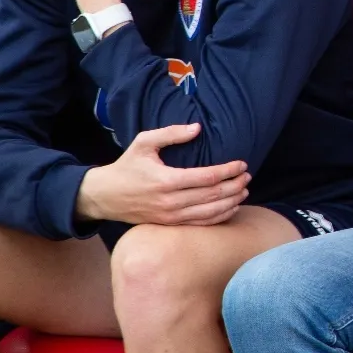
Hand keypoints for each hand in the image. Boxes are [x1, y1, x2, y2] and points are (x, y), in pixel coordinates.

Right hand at [76, 123, 250, 225]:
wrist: (104, 196)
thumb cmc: (126, 166)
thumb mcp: (144, 142)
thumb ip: (171, 133)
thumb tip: (197, 128)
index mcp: (166, 180)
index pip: (207, 177)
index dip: (228, 171)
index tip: (242, 164)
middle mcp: (170, 202)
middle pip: (212, 196)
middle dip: (234, 186)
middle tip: (248, 177)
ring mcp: (170, 217)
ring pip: (209, 213)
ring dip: (231, 202)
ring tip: (245, 191)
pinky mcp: (169, 225)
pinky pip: (199, 224)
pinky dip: (219, 217)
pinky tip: (231, 208)